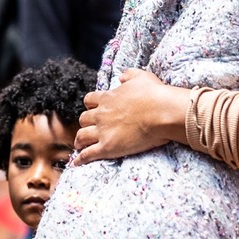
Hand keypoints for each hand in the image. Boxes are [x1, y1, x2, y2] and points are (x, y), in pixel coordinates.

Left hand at [75, 67, 189, 163]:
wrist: (162, 112)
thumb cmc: (154, 94)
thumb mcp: (141, 76)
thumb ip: (129, 75)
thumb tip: (121, 77)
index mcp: (108, 98)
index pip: (89, 100)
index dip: (90, 105)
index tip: (93, 109)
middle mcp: (101, 114)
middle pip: (83, 119)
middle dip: (85, 124)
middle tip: (88, 128)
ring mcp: (102, 131)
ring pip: (82, 136)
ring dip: (80, 141)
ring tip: (79, 146)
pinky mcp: (107, 147)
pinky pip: (88, 154)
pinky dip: (81, 159)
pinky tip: (77, 163)